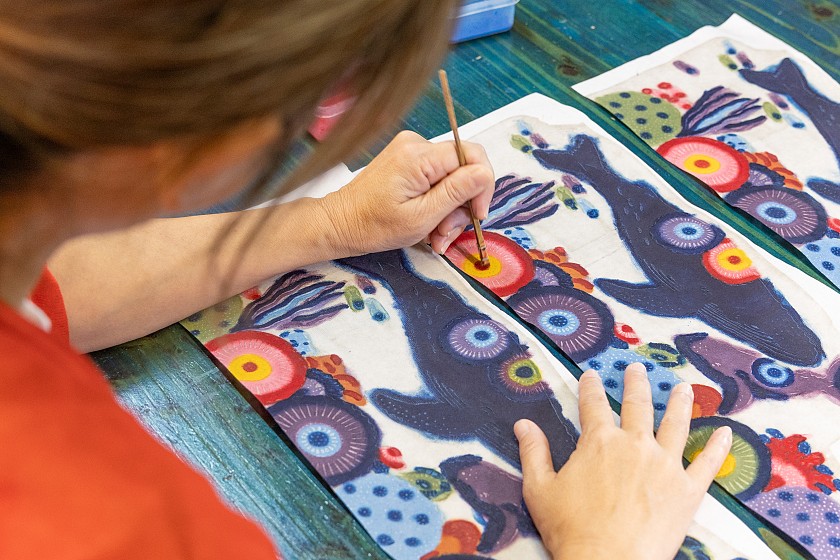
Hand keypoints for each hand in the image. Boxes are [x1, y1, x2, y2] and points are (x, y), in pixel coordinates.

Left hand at [320, 130, 494, 255]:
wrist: (340, 223)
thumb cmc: (374, 226)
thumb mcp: (421, 217)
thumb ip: (455, 193)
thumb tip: (484, 173)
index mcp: (419, 156)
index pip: (473, 155)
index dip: (482, 187)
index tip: (476, 216)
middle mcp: (416, 144)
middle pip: (462, 169)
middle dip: (460, 206)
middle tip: (444, 235)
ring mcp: (410, 151)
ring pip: (452, 177)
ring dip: (448, 210)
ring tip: (434, 236)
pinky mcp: (407, 160)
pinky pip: (437, 178)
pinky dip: (437, 203)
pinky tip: (427, 224)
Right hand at [514, 364, 731, 559]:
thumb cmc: (571, 529)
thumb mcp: (540, 489)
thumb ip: (534, 452)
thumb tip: (523, 425)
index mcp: (599, 443)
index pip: (593, 405)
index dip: (591, 387)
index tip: (591, 375)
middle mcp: (635, 445)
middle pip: (637, 405)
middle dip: (636, 384)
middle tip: (637, 370)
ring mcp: (665, 466)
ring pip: (676, 425)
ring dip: (680, 403)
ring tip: (683, 388)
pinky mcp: (688, 490)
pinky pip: (707, 463)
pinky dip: (718, 448)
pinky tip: (726, 433)